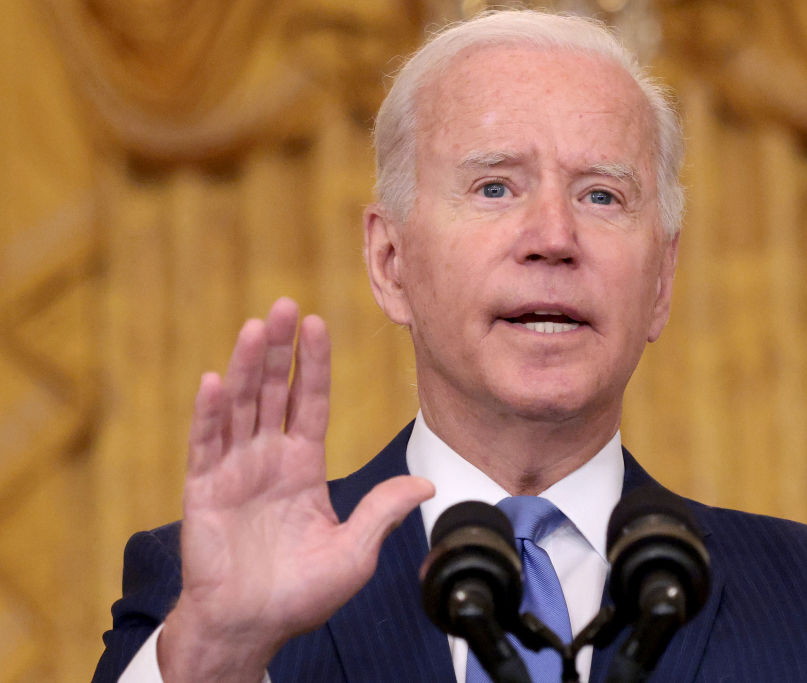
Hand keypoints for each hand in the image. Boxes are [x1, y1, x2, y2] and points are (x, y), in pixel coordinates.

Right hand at [157, 298, 433, 681]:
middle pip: (274, 392)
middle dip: (279, 350)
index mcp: (303, 467)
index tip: (318, 324)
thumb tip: (426, 485)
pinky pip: (205, 445)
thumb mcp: (354, 551)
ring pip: (240, 407)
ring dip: (245, 367)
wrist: (251, 627)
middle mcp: (268, 460)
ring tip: (254, 327)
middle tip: (284, 306)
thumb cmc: (300, 594)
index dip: (315, 364)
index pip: (312, 403)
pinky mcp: (203, 490)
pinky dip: (209, 413)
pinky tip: (214, 381)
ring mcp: (234, 471)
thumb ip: (382, 512)